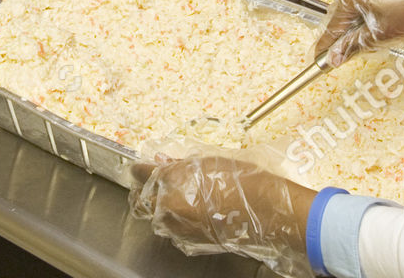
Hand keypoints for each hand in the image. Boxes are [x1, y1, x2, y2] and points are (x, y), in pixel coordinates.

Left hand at [128, 155, 314, 277]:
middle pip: (142, 200)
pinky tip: (190, 213)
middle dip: (144, 191)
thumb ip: (180, 164)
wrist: (265, 211)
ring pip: (157, 218)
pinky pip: (174, 231)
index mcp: (170, 180)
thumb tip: (164, 162)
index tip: (138, 167)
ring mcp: (178, 227)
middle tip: (153, 183)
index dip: (139, 169)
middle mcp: (168, 206)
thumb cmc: (241, 180)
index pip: (142, 174)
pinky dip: (176, 221)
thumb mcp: (209, 162)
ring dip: (160, 207)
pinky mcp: (190, 242)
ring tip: (175, 197)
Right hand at [311, 0, 403, 66]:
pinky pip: (363, 2)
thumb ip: (352, 47)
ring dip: (357, 28)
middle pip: (339, 18)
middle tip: (344, 58)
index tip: (315, 62)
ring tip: (372, 43)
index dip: (324, 47)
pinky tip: (380, 28)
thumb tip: (331, 59)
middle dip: (343, 38)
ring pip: (352, 11)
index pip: (331, 26)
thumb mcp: (379, 36)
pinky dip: (366, 18)